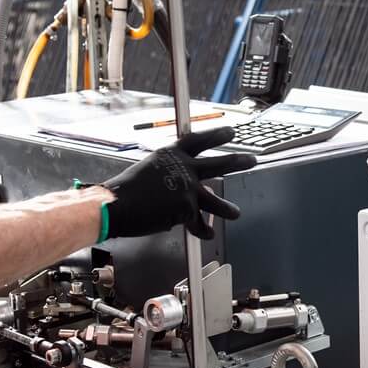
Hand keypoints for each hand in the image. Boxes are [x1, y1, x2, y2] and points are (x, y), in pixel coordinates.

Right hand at [100, 127, 255, 239]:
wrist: (116, 205)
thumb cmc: (126, 190)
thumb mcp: (150, 172)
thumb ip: (172, 176)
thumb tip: (191, 189)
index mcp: (171, 154)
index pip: (198, 140)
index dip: (216, 135)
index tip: (230, 133)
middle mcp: (184, 167)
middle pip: (218, 163)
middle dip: (238, 162)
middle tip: (251, 160)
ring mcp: (187, 188)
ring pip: (216, 201)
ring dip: (228, 209)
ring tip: (235, 213)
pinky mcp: (187, 209)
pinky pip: (198, 223)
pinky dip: (202, 231)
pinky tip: (208, 234)